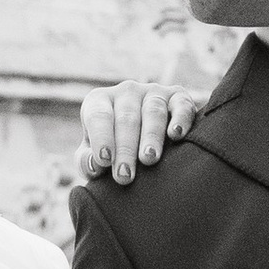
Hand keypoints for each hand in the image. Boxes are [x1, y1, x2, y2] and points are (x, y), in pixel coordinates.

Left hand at [76, 78, 208, 186]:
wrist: (143, 143)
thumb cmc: (113, 152)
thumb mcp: (96, 156)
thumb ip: (87, 162)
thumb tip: (94, 167)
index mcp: (99, 101)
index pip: (98, 116)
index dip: (101, 137)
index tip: (104, 160)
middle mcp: (126, 92)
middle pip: (126, 118)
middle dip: (125, 148)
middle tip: (125, 176)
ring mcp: (153, 92)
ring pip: (153, 111)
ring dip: (151, 136)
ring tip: (148, 159)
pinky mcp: (178, 97)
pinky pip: (181, 105)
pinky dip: (180, 119)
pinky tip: (177, 135)